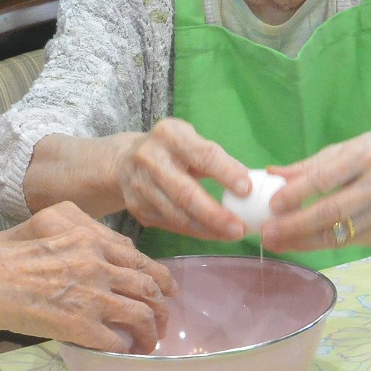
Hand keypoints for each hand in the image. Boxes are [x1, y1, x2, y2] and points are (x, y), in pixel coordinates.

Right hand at [0, 202, 176, 354]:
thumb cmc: (0, 252)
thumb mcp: (43, 223)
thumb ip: (78, 230)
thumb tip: (107, 245)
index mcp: (87, 236)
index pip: (137, 258)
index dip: (158, 276)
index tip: (164, 288)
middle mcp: (95, 262)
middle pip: (148, 285)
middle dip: (162, 306)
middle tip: (164, 318)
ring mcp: (90, 294)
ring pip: (141, 314)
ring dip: (151, 331)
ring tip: (150, 341)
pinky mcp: (78, 325)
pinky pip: (118, 339)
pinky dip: (126, 347)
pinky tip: (125, 352)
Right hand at [110, 119, 249, 240]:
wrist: (121, 161)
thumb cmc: (169, 150)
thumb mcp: (188, 140)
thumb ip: (214, 157)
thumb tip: (248, 182)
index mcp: (169, 135)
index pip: (202, 155)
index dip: (226, 173)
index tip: (247, 189)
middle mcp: (149, 159)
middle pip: (185, 193)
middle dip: (215, 214)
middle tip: (239, 228)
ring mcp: (140, 186)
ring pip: (177, 215)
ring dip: (207, 229)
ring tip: (231, 234)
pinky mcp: (137, 209)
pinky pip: (170, 225)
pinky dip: (194, 232)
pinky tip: (212, 233)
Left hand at [261, 129, 370, 251]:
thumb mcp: (345, 148)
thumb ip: (309, 165)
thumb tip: (272, 174)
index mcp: (366, 157)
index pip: (326, 179)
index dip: (297, 193)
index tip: (273, 204)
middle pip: (332, 211)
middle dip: (295, 225)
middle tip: (268, 232)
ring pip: (339, 233)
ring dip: (303, 241)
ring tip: (276, 242)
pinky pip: (347, 242)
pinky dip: (320, 244)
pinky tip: (298, 243)